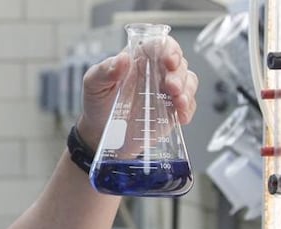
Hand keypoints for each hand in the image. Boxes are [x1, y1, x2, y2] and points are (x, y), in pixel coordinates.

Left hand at [75, 36, 198, 148]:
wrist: (99, 132)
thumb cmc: (97, 103)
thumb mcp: (93, 84)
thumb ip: (104, 71)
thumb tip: (122, 59)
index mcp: (138, 59)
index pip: (160, 45)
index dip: (169, 49)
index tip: (169, 60)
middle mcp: (155, 72)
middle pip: (179, 63)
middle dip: (179, 74)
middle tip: (172, 87)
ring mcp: (165, 90)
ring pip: (187, 81)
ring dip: (187, 91)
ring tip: (179, 102)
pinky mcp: (170, 109)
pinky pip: (187, 104)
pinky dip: (188, 109)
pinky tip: (182, 116)